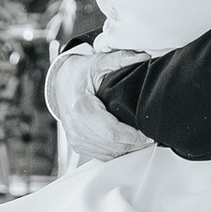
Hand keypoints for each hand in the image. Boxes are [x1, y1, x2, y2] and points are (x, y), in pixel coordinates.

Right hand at [46, 43, 149, 163]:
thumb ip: (121, 58)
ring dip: (127, 150)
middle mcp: (76, 127)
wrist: (59, 83)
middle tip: (151, 138)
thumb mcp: (98, 62)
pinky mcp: (77, 144)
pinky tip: (128, 144)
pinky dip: (117, 152)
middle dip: (134, 144)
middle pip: (112, 146)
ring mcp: (76, 138)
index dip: (133, 136)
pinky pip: (101, 155)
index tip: (148, 134)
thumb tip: (143, 56)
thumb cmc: (78, 74)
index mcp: (81, 109)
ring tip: (143, 141)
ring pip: (108, 154)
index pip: (112, 132)